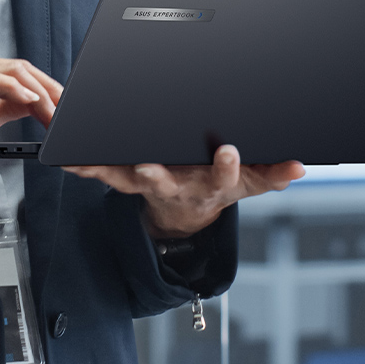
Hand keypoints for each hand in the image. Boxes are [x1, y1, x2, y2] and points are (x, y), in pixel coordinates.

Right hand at [0, 56, 61, 193]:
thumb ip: (6, 108)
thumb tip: (36, 104)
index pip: (16, 69)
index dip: (44, 85)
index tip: (62, 103)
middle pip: (19, 67)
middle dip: (49, 89)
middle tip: (64, 109)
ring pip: (11, 71)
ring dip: (39, 93)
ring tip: (53, 112)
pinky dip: (14, 90)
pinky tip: (30, 101)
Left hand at [64, 146, 304, 237]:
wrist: (187, 211)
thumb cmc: (217, 185)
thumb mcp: (251, 184)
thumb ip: (274, 173)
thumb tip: (300, 167)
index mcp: (211, 183)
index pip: (224, 174)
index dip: (227, 165)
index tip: (230, 152)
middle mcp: (178, 185)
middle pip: (167, 179)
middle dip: (157, 173)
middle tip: (148, 166)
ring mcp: (150, 182)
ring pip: (128, 177)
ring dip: (108, 171)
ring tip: (88, 161)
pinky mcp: (128, 178)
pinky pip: (103, 172)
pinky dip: (83, 166)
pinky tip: (64, 156)